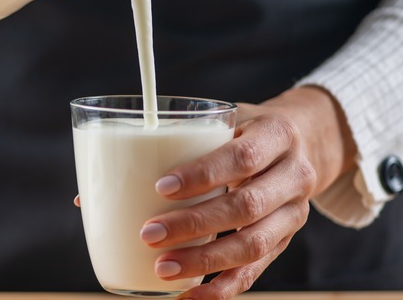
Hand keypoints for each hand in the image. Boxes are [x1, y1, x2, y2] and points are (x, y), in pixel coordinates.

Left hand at [139, 86, 356, 298]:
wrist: (303, 144)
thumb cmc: (245, 130)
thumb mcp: (226, 121)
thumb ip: (182, 138)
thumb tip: (100, 179)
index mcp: (277, 133)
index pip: (243, 156)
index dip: (203, 174)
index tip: (161, 187)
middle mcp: (295, 175)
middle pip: (247, 206)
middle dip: (195, 224)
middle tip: (149, 233)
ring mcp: (294, 213)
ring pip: (254, 244)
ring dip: (205, 260)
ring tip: (162, 267)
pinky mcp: (284, 241)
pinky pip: (255, 271)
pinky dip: (222, 288)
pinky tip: (190, 296)